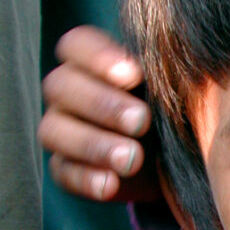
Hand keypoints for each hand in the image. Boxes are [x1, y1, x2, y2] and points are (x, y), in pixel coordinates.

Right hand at [39, 26, 161, 201]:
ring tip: (132, 158)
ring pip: (53, 130)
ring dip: (93, 144)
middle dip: (102, 104)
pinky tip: (112, 184)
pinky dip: (86, 179)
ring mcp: (60, 130)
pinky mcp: (65, 168)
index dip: (98, 56)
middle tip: (142, 121)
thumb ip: (166, 70)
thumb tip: (176, 56)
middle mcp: (67, 92)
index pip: (76, 45)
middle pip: (60, 86)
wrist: (173, 159)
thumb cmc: (171, 109)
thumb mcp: (172, 87)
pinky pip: (63, 172)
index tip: (134, 74)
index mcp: (90, 61)